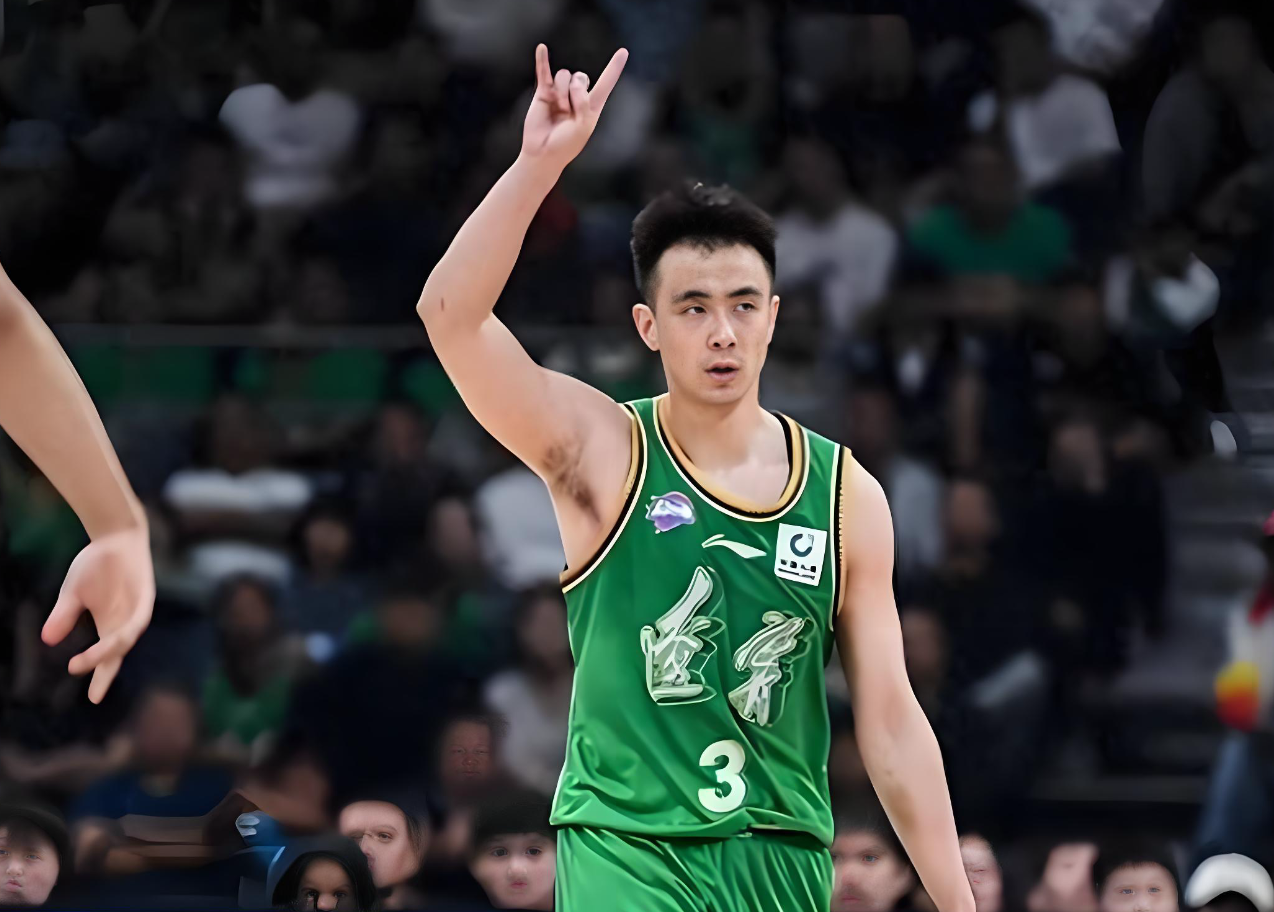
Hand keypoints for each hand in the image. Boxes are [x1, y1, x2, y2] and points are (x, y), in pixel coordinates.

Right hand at [41, 523, 154, 703]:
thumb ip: (63, 616)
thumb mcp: (72, 594)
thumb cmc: (95, 565)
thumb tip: (47, 640)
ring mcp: (138, 611)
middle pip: (118, 654)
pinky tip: (116, 640)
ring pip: (125, 640)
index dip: (101, 677)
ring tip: (82, 662)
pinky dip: (128, 631)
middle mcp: (126, 623)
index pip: (108, 658)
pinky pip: (139, 620)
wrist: (114, 536)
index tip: (94, 699)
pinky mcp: (146, 598)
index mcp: (110, 625)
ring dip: (107, 652)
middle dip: (104, 671)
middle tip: (89, 688)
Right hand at [521, 43, 627, 171]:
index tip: (623, 52)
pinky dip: (542, 60)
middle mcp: (577, 97)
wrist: (543, 153)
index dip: (614, 68)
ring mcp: (560, 94)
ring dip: (561, 92)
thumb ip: (583, 103)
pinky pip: (544, 72)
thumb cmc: (565, 145)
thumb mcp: (583, 126)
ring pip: (564, 76)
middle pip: (581, 76)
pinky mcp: (543, 93)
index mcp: (592, 106)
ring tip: (557, 108)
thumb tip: (572, 81)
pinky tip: (542, 48)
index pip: (605, 84)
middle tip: (568, 111)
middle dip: (575, 90)